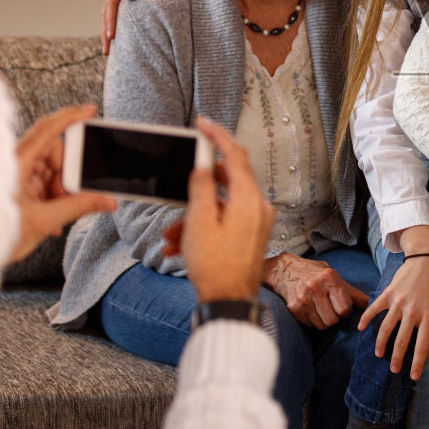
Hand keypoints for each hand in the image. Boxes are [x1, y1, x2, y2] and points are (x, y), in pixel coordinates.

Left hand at [9, 104, 115, 262]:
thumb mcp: (42, 222)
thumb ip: (78, 208)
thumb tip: (107, 201)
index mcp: (16, 164)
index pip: (47, 130)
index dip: (70, 117)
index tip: (91, 110)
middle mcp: (14, 164)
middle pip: (53, 152)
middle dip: (67, 173)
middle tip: (67, 195)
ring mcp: (15, 176)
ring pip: (50, 170)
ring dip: (60, 190)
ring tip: (56, 213)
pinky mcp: (16, 189)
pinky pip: (43, 184)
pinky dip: (53, 198)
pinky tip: (52, 220)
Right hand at [101, 0, 203, 54]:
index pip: (110, 5)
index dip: (110, 22)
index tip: (111, 38)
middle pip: (107, 12)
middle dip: (106, 32)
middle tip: (106, 52)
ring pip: (111, 13)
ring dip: (109, 30)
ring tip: (110, 49)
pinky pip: (121, 12)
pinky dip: (118, 24)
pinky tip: (122, 36)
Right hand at [165, 117, 273, 302]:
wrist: (228, 303)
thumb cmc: (214, 266)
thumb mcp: (199, 222)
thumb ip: (202, 187)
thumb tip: (204, 165)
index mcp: (249, 199)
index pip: (235, 155)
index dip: (217, 137)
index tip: (202, 124)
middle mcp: (258, 208)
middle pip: (227, 181)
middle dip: (197, 188)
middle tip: (179, 189)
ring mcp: (256, 223)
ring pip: (220, 206)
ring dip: (193, 216)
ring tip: (170, 235)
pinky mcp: (250, 237)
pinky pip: (224, 223)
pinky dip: (202, 229)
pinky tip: (178, 246)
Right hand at [263, 251, 369, 329]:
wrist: (287, 270)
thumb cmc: (316, 275)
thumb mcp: (335, 278)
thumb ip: (352, 293)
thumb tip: (370, 305)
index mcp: (329, 278)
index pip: (344, 308)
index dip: (345, 310)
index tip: (341, 305)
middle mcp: (315, 287)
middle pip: (333, 320)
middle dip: (334, 317)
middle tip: (330, 307)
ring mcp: (302, 299)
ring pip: (322, 325)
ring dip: (324, 321)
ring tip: (320, 308)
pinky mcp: (293, 308)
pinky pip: (310, 325)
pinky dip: (312, 321)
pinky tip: (310, 309)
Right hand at [356, 228, 428, 379]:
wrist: (426, 259)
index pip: (422, 345)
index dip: (417, 363)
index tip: (414, 376)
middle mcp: (413, 311)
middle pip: (402, 341)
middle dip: (397, 359)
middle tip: (394, 370)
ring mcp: (398, 302)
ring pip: (386, 328)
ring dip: (381, 344)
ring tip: (379, 355)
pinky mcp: (388, 293)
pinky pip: (375, 308)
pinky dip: (366, 318)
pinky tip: (361, 328)